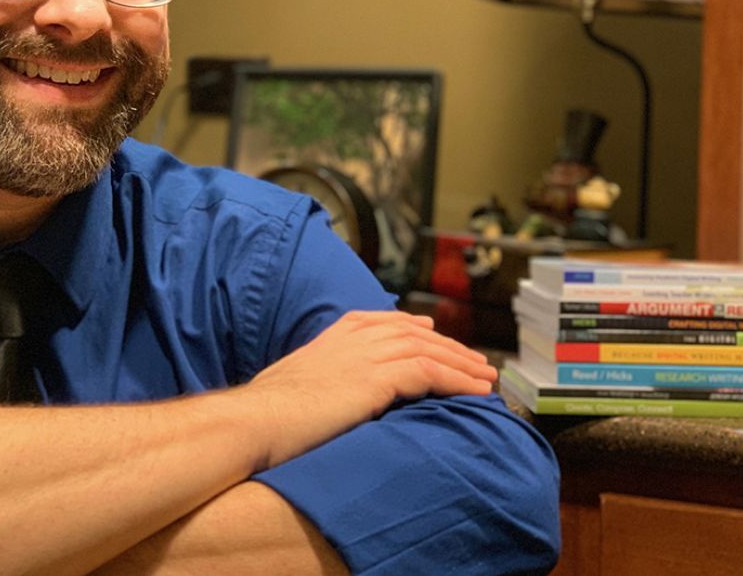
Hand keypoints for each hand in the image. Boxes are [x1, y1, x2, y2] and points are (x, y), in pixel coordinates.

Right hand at [241, 311, 496, 468]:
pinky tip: (476, 392)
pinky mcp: (377, 378)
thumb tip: (327, 394)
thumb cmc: (266, 417)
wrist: (255, 422)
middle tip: (477, 360)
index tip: (434, 330)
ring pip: (428, 350)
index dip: (414, 326)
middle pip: (415, 332)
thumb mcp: (296, 387)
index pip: (383, 321)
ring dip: (462, 364)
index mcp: (333, 335)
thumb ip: (321, 381)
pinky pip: (430, 373)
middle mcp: (354, 338)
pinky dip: (458, 381)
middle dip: (449, 345)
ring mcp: (366, 355)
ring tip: (487, 378)